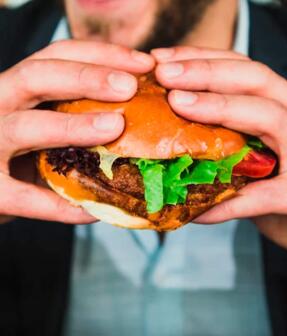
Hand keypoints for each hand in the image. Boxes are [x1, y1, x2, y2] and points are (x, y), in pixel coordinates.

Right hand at [0, 40, 154, 223]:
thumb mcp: (45, 123)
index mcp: (18, 87)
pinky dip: (58, 205)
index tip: (146, 63)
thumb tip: (150, 111)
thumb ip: (80, 112)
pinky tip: (92, 211)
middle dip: (86, 77)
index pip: (57, 55)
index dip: (101, 54)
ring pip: (24, 127)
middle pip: (36, 77)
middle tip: (129, 86)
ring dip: (71, 126)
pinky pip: (22, 196)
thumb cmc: (22, 157)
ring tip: (115, 128)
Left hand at [151, 46, 286, 254]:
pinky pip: (264, 194)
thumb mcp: (256, 160)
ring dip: (220, 107)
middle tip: (164, 73)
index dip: (206, 59)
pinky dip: (228, 201)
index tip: (164, 60)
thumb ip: (227, 142)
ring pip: (270, 116)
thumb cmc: (282, 197)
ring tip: (178, 104)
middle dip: (208, 71)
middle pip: (259, 80)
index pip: (249, 70)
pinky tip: (197, 209)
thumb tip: (166, 131)